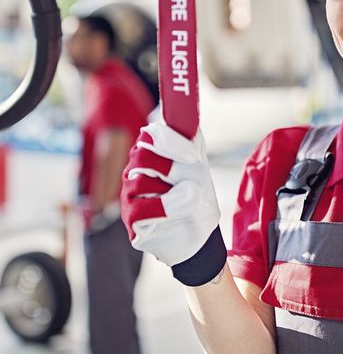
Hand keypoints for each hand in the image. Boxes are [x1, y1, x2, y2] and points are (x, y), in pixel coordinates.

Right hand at [121, 122, 220, 266]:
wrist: (201, 233)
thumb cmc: (197, 195)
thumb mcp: (199, 165)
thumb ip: (191, 141)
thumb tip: (181, 121)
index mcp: (150, 153)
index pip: (150, 135)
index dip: (171, 143)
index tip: (193, 157)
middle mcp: (135, 171)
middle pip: (142, 156)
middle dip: (172, 168)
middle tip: (194, 181)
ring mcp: (129, 196)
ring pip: (141, 183)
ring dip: (174, 192)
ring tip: (192, 200)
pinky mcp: (132, 221)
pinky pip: (140, 210)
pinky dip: (166, 210)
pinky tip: (182, 211)